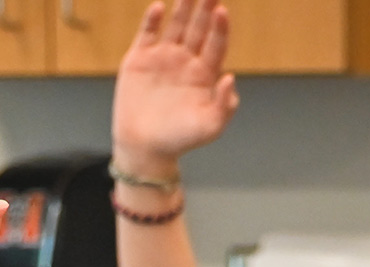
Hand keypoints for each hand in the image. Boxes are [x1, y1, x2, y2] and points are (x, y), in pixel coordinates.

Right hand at [112, 0, 239, 170]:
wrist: (144, 149)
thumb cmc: (178, 141)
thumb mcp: (209, 128)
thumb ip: (224, 105)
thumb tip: (230, 77)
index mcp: (204, 73)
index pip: (216, 42)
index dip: (220, 27)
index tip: (221, 12)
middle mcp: (186, 61)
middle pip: (199, 26)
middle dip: (205, 6)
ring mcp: (162, 58)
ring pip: (176, 24)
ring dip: (183, 5)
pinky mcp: (139, 60)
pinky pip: (147, 33)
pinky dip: (151, 20)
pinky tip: (158, 7)